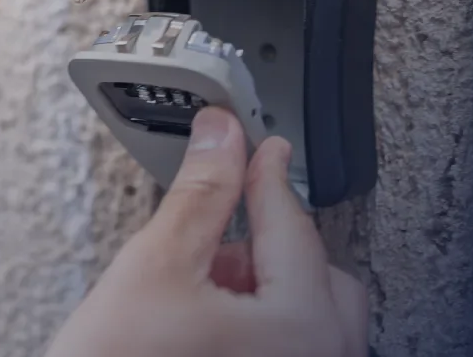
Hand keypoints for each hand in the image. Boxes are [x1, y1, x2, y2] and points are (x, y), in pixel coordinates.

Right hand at [44, 108, 368, 356]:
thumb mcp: (157, 266)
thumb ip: (200, 192)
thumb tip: (222, 137)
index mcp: (302, 328)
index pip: (291, 223)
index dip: (264, 172)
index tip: (259, 144)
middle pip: (315, 271)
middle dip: (264, 247)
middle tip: (212, 242)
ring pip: (304, 310)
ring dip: (261, 286)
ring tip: (198, 294)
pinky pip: (292, 345)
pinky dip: (259, 321)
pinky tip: (206, 326)